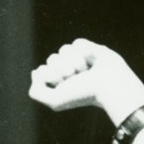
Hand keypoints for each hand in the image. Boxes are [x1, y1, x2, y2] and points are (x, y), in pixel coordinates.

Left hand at [28, 38, 143, 123]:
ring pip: (64, 49)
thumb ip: (36, 91)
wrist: (107, 86)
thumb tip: (35, 72)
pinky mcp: (89, 48)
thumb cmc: (83, 95)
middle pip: (52, 59)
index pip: (41, 70)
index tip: (63, 85)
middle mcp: (66, 70)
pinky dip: (85, 52)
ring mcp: (77, 58)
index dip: (51, 76)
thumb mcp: (55, 100)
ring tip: (87, 71)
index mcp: (58, 83)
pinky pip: (77, 43)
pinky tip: (94, 61)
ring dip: (76, 62)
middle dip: (64, 69)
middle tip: (77, 79)